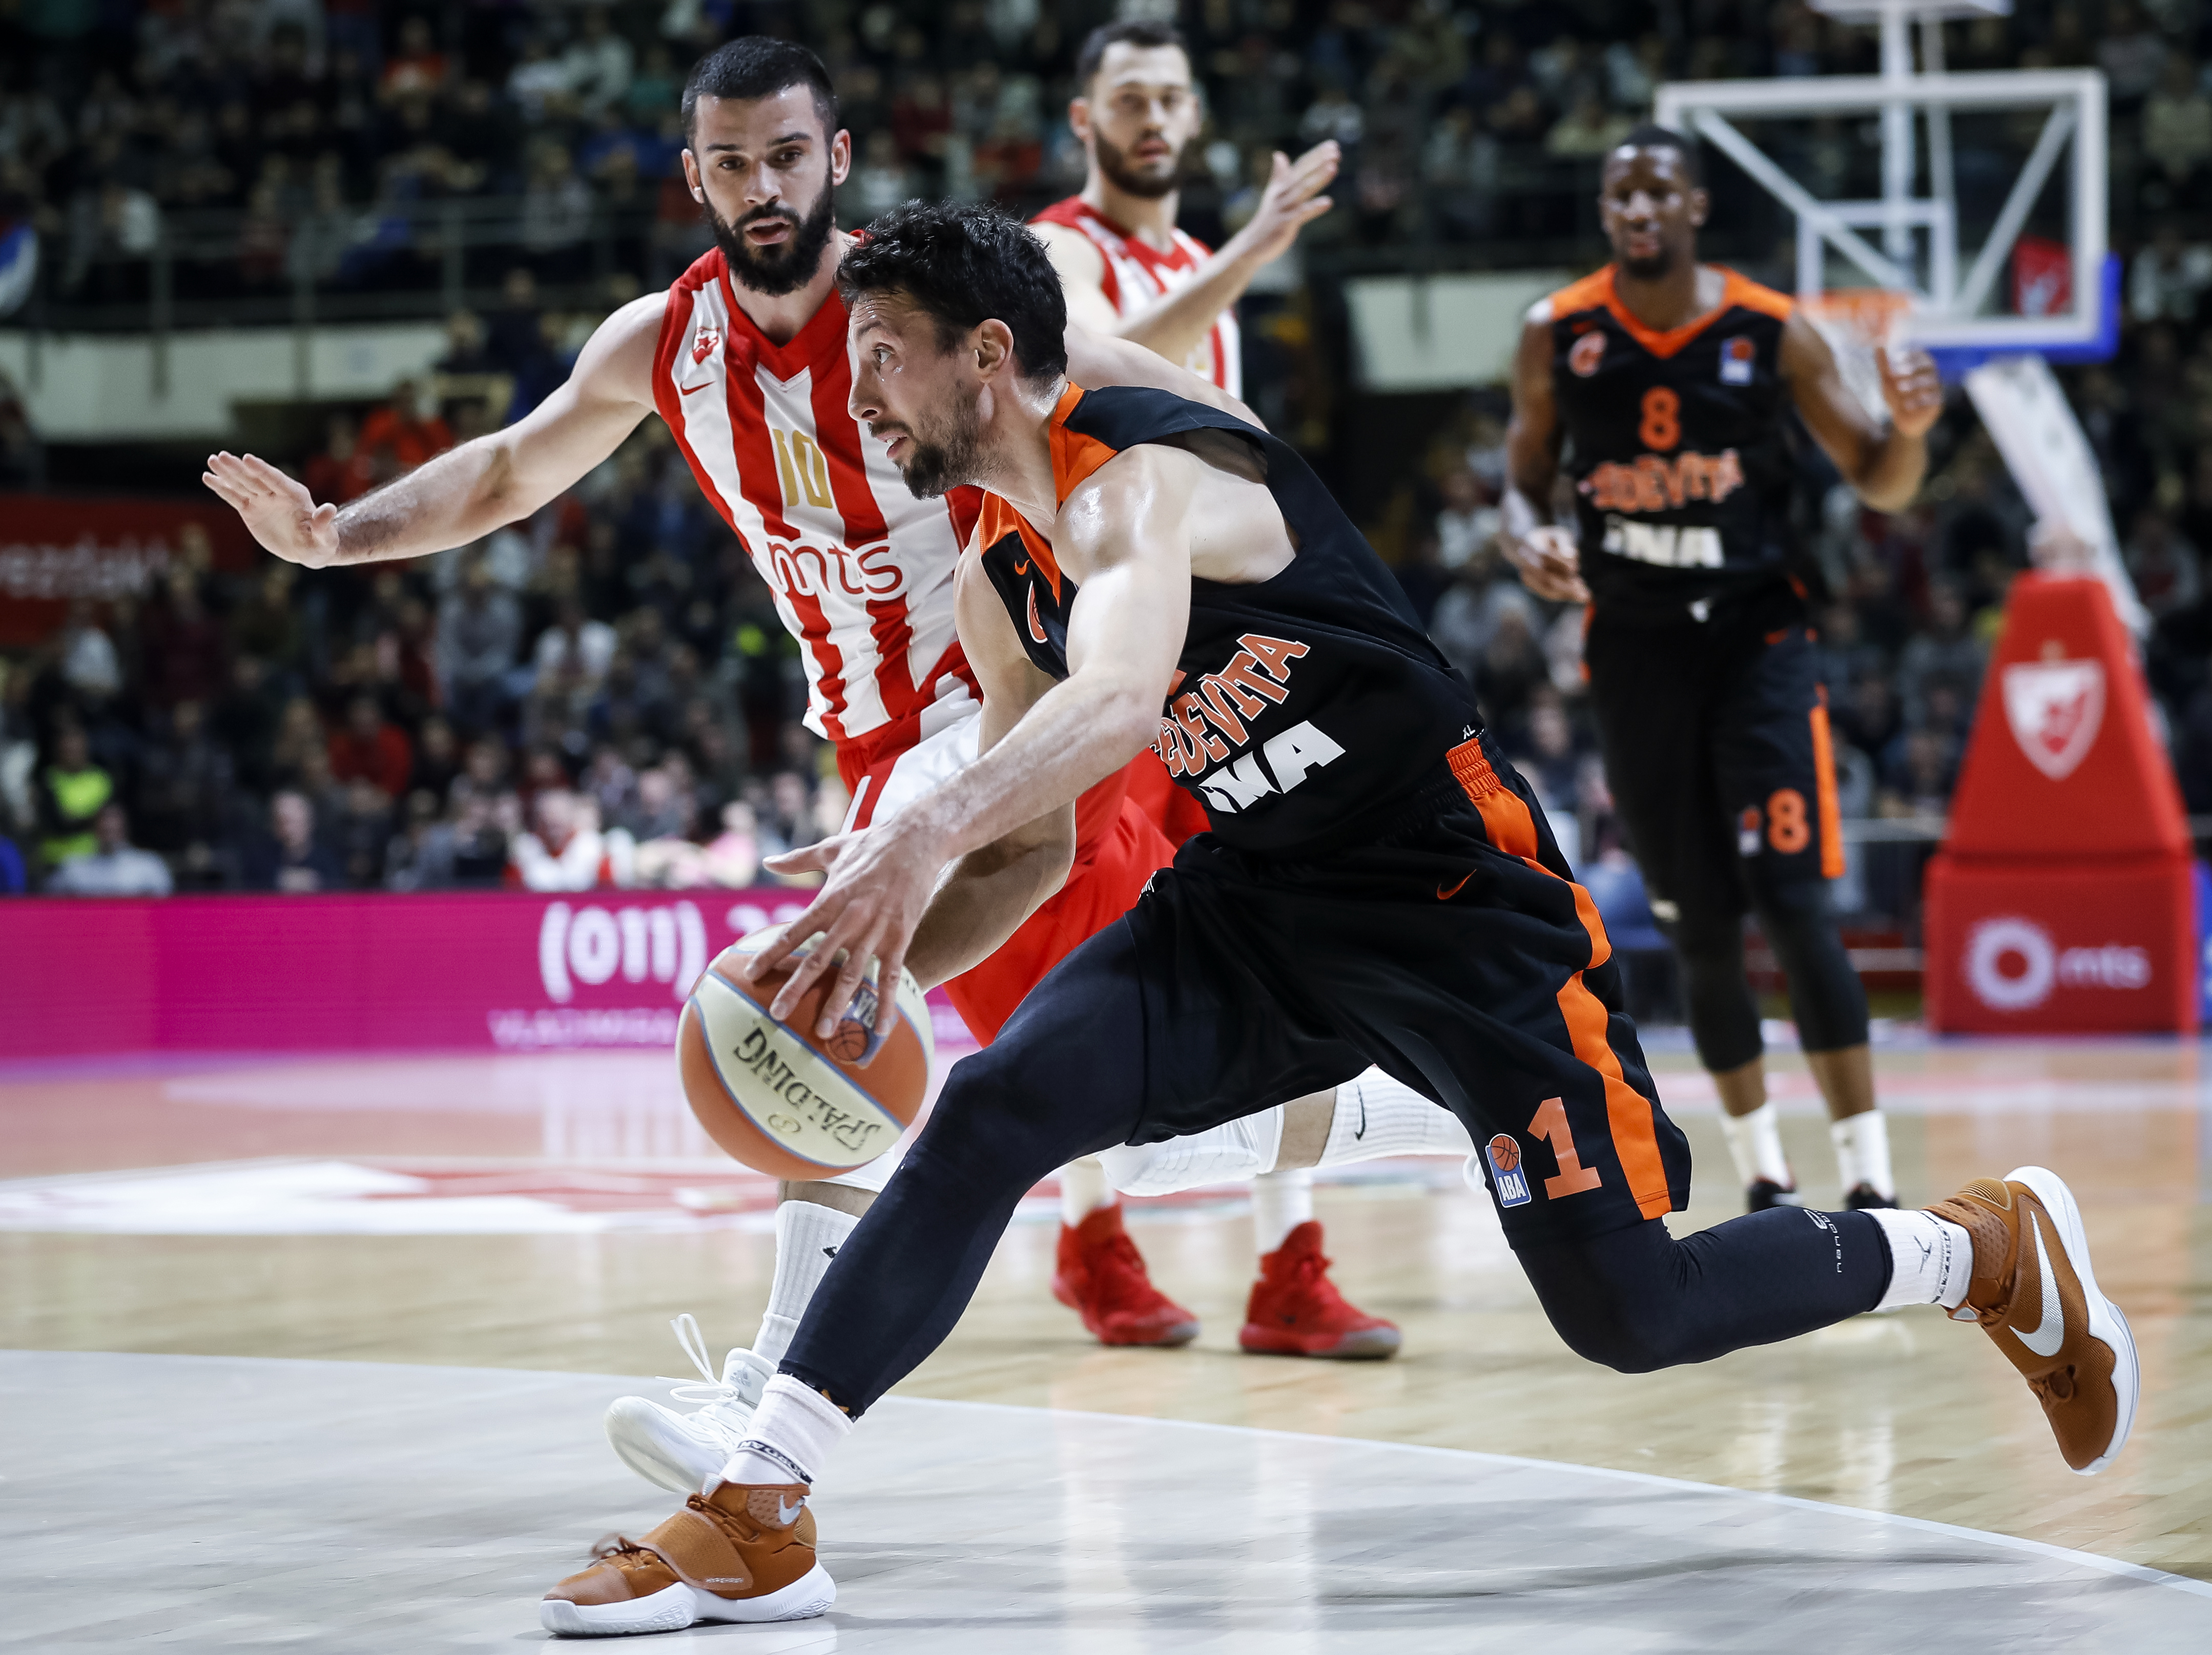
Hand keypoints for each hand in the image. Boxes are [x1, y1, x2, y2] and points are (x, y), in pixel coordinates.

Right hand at [202, 451, 340, 567]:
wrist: (309, 549)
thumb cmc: (321, 543)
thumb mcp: (325, 538)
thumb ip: (324, 524)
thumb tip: (330, 509)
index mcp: (295, 495)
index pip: (277, 480)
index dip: (262, 470)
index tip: (247, 458)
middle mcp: (277, 494)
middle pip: (255, 479)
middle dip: (239, 468)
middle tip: (222, 456)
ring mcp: (263, 500)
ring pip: (242, 484)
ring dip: (227, 473)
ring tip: (212, 460)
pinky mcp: (251, 510)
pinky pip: (235, 497)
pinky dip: (222, 488)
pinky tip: (208, 477)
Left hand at [743, 818, 945, 1048]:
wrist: (918, 839)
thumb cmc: (872, 843)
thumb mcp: (832, 848)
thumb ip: (798, 860)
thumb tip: (768, 861)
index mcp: (830, 898)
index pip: (794, 931)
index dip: (772, 953)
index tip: (752, 973)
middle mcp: (850, 918)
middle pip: (818, 960)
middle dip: (796, 989)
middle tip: (777, 1014)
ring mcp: (876, 930)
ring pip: (852, 974)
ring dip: (838, 1004)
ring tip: (824, 1032)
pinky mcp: (901, 937)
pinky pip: (891, 977)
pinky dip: (885, 1004)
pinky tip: (880, 1029)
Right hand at [1236, 142, 1338, 266]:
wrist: (1252, 245)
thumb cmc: (1267, 219)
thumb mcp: (1273, 194)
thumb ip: (1279, 175)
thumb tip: (1278, 154)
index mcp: (1282, 186)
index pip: (1301, 166)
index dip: (1316, 155)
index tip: (1333, 145)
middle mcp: (1282, 194)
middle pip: (1303, 174)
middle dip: (1319, 162)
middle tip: (1336, 151)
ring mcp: (1284, 209)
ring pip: (1303, 190)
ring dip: (1318, 178)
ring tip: (1333, 167)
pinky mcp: (1285, 224)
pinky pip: (1301, 214)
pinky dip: (1314, 208)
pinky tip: (1328, 202)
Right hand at [1505, 524, 1588, 603]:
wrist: (1528, 546)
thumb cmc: (1549, 540)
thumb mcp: (1559, 535)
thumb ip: (1565, 544)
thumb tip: (1572, 557)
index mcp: (1531, 544)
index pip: (1544, 555)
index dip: (1560, 562)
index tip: (1576, 567)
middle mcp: (1525, 561)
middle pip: (1544, 577)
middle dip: (1566, 586)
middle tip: (1585, 592)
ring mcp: (1526, 574)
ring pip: (1546, 588)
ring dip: (1566, 593)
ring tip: (1584, 595)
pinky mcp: (1531, 584)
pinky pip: (1547, 593)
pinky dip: (1563, 595)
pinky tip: (1577, 593)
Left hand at [1877, 347, 1942, 440]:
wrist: (1901, 421)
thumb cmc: (1897, 397)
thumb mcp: (1888, 381)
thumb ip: (1884, 365)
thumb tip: (1878, 347)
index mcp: (1923, 369)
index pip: (1924, 358)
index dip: (1913, 356)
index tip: (1898, 358)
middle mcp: (1932, 378)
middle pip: (1930, 370)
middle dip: (1913, 370)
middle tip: (1897, 374)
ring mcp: (1936, 391)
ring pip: (1932, 384)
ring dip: (1915, 385)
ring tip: (1900, 389)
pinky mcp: (1937, 405)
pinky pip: (1933, 401)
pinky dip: (1919, 402)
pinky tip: (1907, 405)